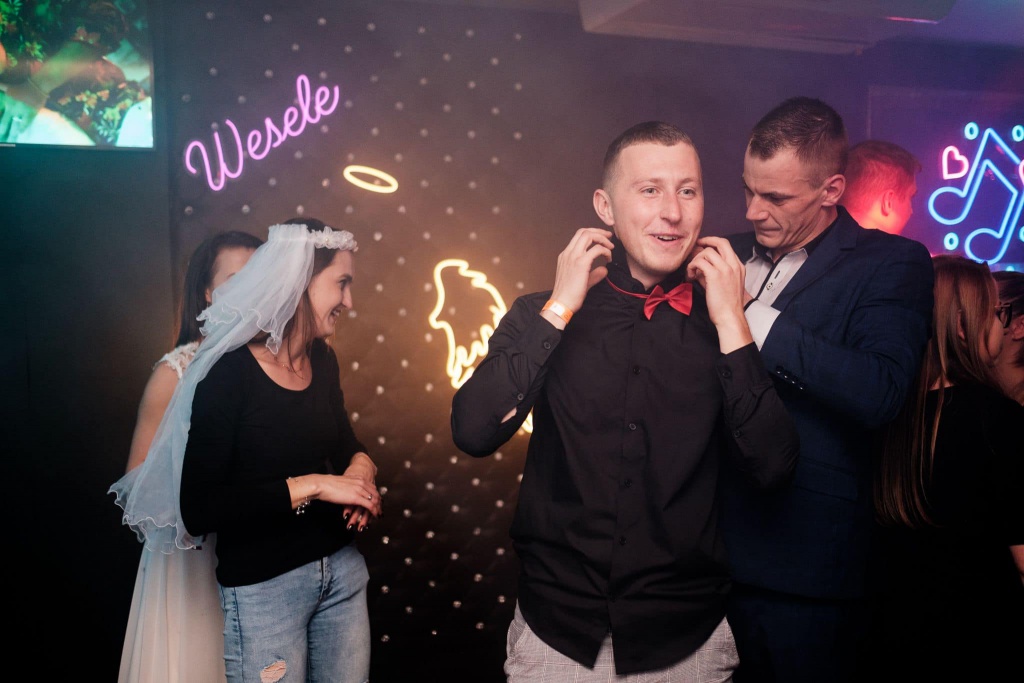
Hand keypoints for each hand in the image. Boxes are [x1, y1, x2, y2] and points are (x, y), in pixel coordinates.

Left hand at [0, 91, 39, 142]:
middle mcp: (11, 107)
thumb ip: (1, 87)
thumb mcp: (8, 87)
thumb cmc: (22, 87)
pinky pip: (25, 123)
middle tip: (1, 134)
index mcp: (6, 100)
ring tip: (9, 138)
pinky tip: (19, 132)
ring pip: (14, 124)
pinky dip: (22, 128)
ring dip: (11, 131)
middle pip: (4, 121)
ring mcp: (21, 111)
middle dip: (2, 129)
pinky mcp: (29, 113)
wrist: (36, 86)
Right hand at [315, 473, 381, 523]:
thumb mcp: (344, 484)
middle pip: (376, 494)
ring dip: (378, 509)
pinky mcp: (356, 498)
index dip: (377, 496)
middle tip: (380, 510)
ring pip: (375, 500)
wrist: (323, 485)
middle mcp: (361, 483)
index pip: (373, 488)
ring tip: (379, 515)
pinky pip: (370, 505)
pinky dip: (374, 511)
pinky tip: (375, 515)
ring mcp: (360, 490)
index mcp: (359, 479)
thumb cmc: (329, 485)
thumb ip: (351, 487)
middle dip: (380, 503)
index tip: (378, 502)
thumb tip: (351, 493)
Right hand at [549, 227, 614, 316]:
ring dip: (602, 239)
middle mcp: (568, 253)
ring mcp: (573, 257)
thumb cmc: (569, 295)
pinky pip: (596, 249)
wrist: (562, 303)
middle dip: (599, 232)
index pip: (578, 236)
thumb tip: (604, 270)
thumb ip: (594, 274)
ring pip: (588, 236)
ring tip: (610, 247)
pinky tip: (608, 258)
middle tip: (609, 237)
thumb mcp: (583, 281)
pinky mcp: (581, 263)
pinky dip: (605, 251)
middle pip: (583, 232)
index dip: (592, 233)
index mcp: (565, 255)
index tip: (603, 238)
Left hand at [686, 236, 752, 352]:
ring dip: (695, 259)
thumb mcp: (722, 284)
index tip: (702, 246)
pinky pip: (699, 262)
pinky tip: (690, 276)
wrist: (730, 316)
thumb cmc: (726, 304)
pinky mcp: (715, 275)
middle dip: (706, 241)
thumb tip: (698, 266)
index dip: (712, 243)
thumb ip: (712, 272)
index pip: (726, 246)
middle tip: (695, 247)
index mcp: (738, 266)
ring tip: (691, 271)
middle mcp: (734, 265)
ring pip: (707, 252)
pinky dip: (692, 266)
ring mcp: (726, 269)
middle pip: (720, 242)